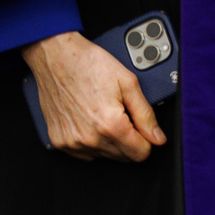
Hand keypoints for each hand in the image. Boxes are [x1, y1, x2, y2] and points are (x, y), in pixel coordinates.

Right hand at [23, 31, 163, 160]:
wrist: (56, 56)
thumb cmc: (89, 64)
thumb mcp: (128, 82)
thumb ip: (146, 114)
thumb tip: (158, 138)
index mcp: (110, 125)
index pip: (140, 154)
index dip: (146, 140)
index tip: (140, 127)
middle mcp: (90, 138)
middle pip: (123, 157)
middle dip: (128, 139)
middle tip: (120, 114)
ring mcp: (73, 142)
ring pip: (105, 156)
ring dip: (109, 141)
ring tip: (102, 113)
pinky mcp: (59, 141)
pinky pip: (85, 154)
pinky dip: (91, 141)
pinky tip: (88, 120)